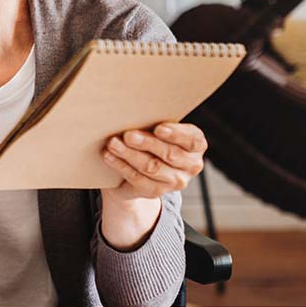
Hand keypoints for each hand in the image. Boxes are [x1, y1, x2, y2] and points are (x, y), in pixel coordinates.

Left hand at [99, 122, 206, 249]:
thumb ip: (152, 124)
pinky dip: (121, 166)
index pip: (193, 140)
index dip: (176, 134)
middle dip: (147, 143)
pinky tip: (109, 156)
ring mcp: (175, 181)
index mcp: (196, 145)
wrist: (140, 168)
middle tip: (128, 135)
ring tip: (113, 144)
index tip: (158, 128)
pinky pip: (138, 179)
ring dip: (130, 155)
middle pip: (170, 154)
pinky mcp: (156, 191)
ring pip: (152, 167)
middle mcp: (191, 165)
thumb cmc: (150, 139)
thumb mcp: (156, 130)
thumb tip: (133, 115)